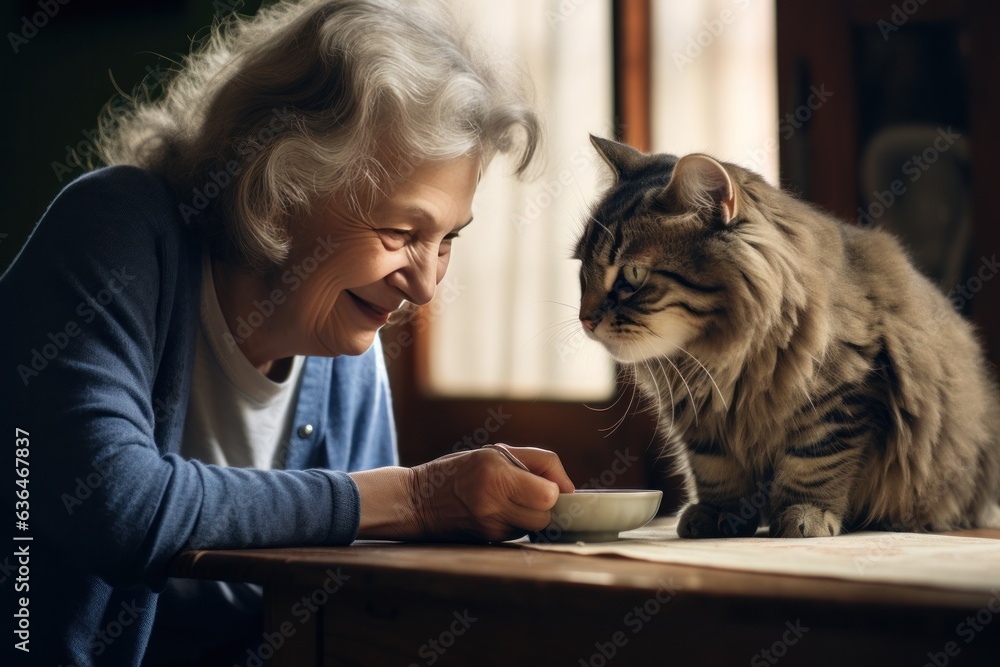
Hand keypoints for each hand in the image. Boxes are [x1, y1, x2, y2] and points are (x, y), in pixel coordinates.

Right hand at [412, 445, 575, 541]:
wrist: (418, 502)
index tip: (543, 482)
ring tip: (508, 500)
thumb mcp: (496, 453)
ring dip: (530, 515)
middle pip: (545, 517)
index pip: (549, 496)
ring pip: (534, 528)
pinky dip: (515, 523)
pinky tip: (497, 512)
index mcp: (497, 477)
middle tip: (526, 491)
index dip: (552, 489)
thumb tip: (570, 489)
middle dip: (543, 505)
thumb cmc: (460, 470)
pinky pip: (518, 534)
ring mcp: (490, 528)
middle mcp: (494, 506)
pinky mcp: (488, 542)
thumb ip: (540, 463)